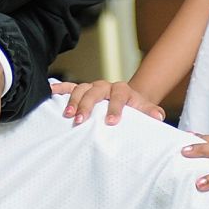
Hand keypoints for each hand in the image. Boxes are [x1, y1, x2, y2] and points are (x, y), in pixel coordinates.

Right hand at [49, 80, 164, 125]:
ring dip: (73, 101)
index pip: (119, 96)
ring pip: (81, 89)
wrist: (129, 99)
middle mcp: (105, 86)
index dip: (115, 108)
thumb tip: (158, 117)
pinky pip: (69, 87)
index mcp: (122, 90)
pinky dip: (59, 88)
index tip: (111, 122)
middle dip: (87, 105)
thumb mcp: (145, 109)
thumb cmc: (135, 108)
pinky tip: (49, 93)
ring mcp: (92, 87)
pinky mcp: (82, 90)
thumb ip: (152, 112)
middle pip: (95, 91)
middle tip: (80, 120)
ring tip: (66, 115)